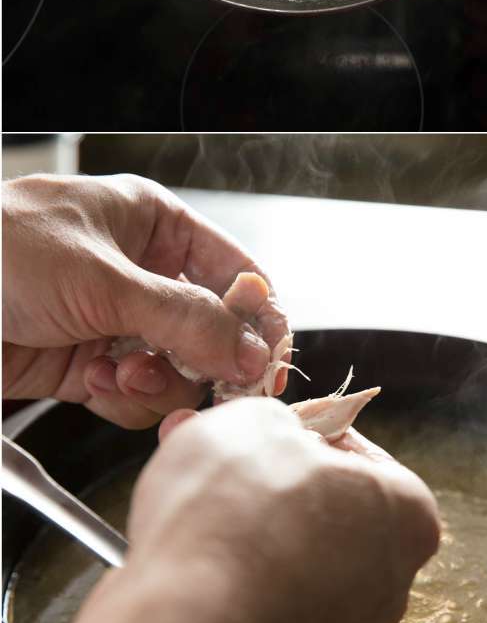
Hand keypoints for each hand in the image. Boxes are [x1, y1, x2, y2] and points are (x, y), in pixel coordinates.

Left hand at [3, 174, 289, 428]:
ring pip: (175, 367)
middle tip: (211, 388)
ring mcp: (110, 320)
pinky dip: (125, 399)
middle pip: (211, 327)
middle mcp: (138, 271)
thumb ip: (187, 319)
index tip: (269, 364)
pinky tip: (99, 385)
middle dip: (206, 360)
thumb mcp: (103, 280)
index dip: (259, 318)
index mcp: (152, 223)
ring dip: (158, 382)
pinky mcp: (80, 365)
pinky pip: (132, 393)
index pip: (235, 273)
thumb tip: (252, 352)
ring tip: (123, 376)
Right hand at [22, 400, 440, 622]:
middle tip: (220, 456)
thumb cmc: (234, 515)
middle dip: (268, 475)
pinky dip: (226, 569)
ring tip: (191, 496)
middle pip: (323, 502)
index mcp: (412, 513)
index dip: (300, 429)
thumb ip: (275, 416)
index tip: (263, 427)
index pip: (357, 450)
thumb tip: (269, 430)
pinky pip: (257, 591)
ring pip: (286, 547)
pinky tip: (188, 550)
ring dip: (241, 519)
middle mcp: (391, 579)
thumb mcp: (255, 420)